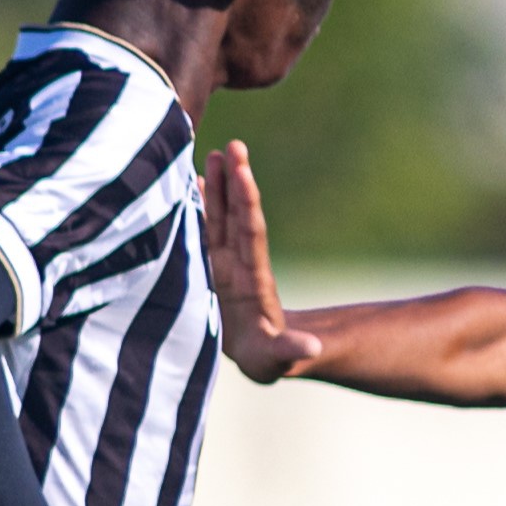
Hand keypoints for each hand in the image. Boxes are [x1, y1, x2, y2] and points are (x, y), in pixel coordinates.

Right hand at [202, 141, 323, 383]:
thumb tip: (313, 349)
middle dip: (234, 182)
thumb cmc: (269, 359)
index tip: (242, 169)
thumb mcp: (280, 358)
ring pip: (219, 218)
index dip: (245, 201)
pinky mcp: (211, 268)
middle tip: (232, 145)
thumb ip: (291, 350)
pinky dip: (199, 207)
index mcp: (253, 280)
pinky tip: (192, 182)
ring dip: (217, 187)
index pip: (250, 232)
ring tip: (212, 152)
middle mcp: (239, 264)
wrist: (261, 354)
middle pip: (236, 216)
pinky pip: (204, 231)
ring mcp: (225, 263)